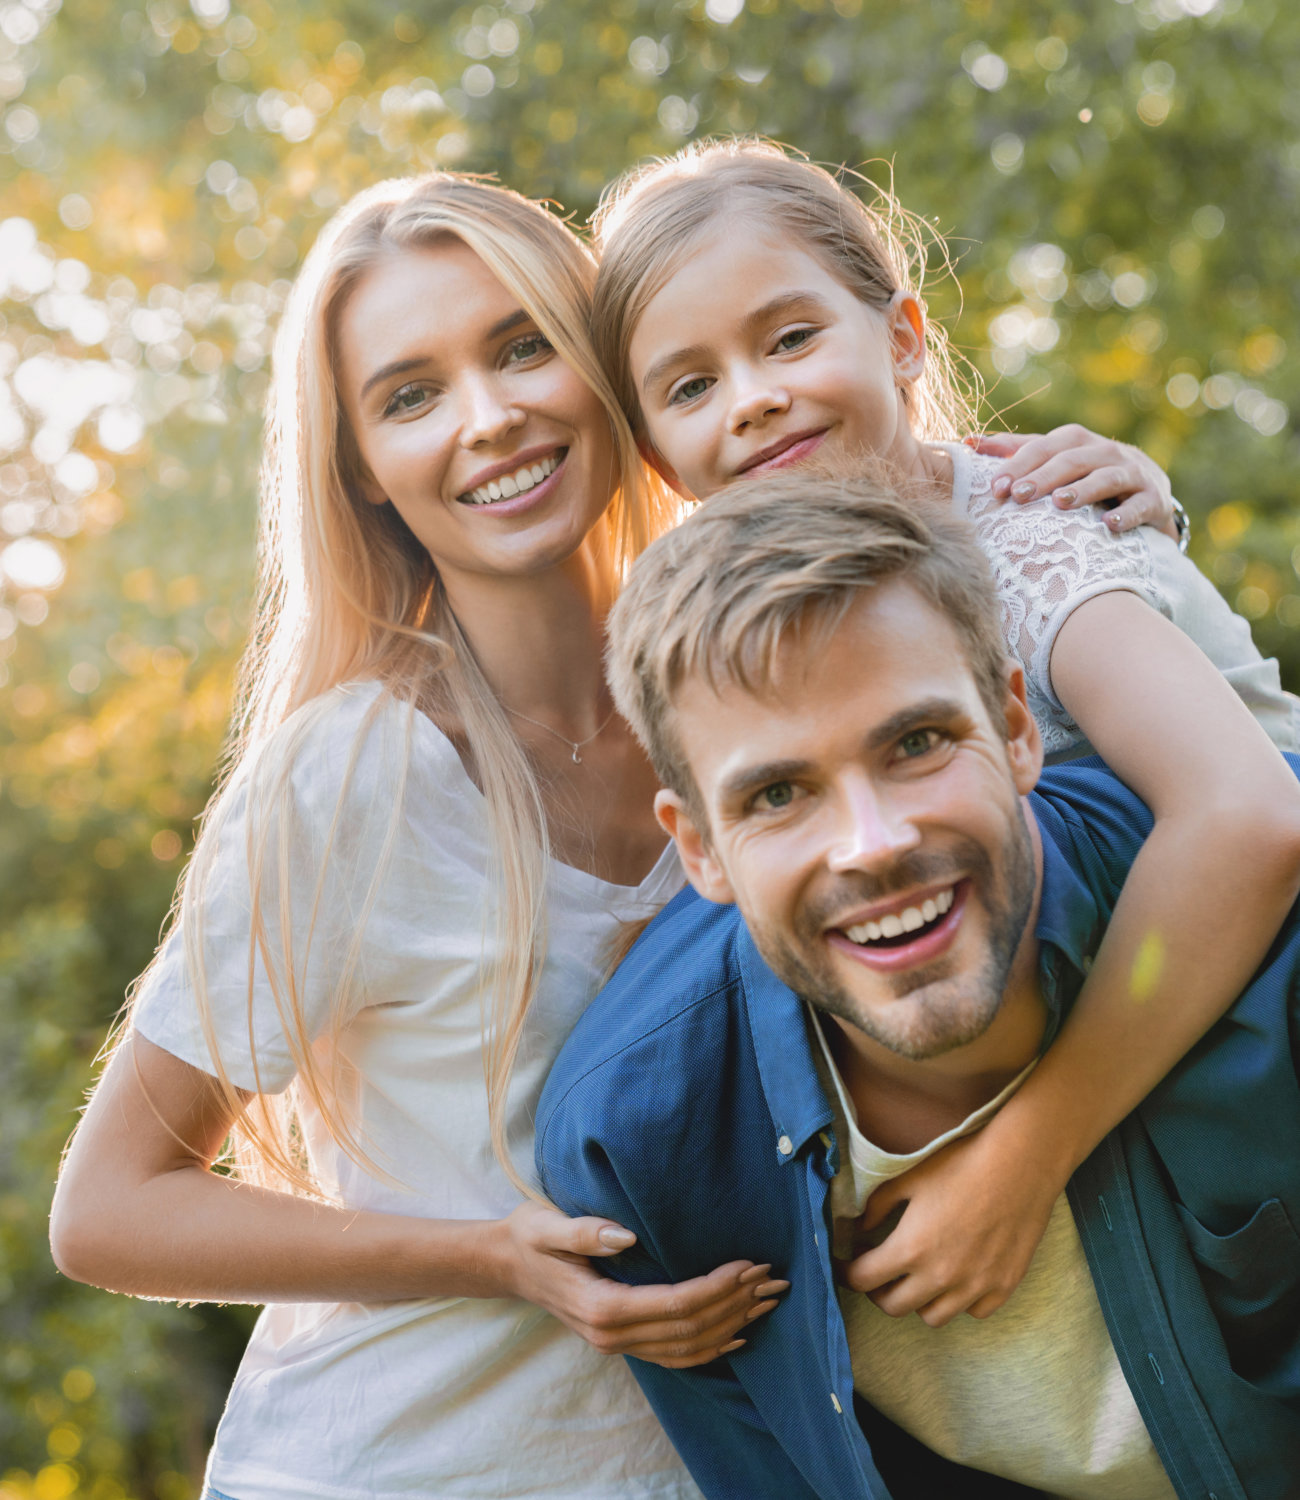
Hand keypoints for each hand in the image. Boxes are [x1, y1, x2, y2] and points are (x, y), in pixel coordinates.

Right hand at [498, 1201, 787, 1367]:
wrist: (506, 1264)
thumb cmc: (530, 1236)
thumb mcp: (548, 1225)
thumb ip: (586, 1232)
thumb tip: (625, 1235)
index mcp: (601, 1307)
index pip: (676, 1304)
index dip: (718, 1287)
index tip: (750, 1264)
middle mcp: (612, 1335)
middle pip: (690, 1328)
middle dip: (736, 1305)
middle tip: (774, 1279)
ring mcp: (616, 1344)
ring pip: (688, 1347)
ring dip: (732, 1326)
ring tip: (767, 1302)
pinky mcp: (621, 1342)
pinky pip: (674, 1355)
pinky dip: (710, 1348)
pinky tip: (736, 1335)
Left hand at [834, 1127, 1059, 1327]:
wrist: (1019, 1165)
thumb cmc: (960, 1164)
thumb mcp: (908, 1178)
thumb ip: (877, 1205)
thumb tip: (860, 1226)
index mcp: (910, 1249)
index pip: (863, 1280)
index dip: (846, 1273)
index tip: (845, 1265)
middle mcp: (940, 1277)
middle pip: (893, 1306)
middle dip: (877, 1291)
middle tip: (879, 1271)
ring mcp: (974, 1287)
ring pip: (933, 1317)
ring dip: (918, 1301)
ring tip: (918, 1278)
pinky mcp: (1003, 1286)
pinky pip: (974, 1312)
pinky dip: (961, 1301)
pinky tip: (958, 1279)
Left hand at [968, 426, 1177, 540]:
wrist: (1149, 494)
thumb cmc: (1088, 477)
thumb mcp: (1056, 459)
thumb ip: (1017, 451)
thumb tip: (967, 442)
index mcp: (1075, 441)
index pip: (1043, 447)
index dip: (1019, 464)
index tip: (995, 488)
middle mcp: (1105, 451)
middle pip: (1071, 460)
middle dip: (1043, 477)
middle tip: (1018, 495)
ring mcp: (1132, 473)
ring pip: (1107, 477)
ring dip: (1083, 490)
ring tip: (1059, 503)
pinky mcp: (1154, 499)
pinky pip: (1141, 505)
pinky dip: (1126, 514)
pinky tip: (1109, 526)